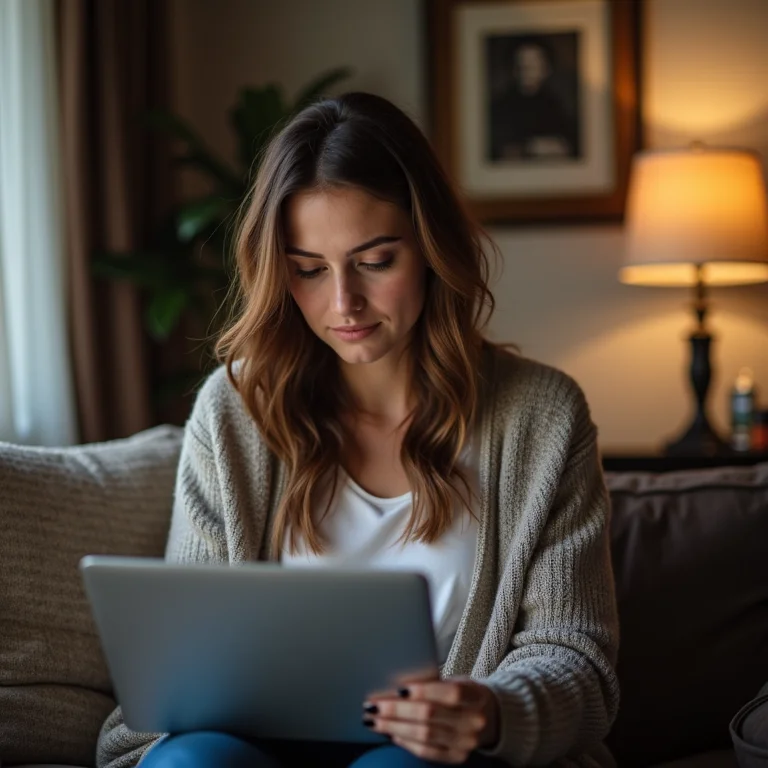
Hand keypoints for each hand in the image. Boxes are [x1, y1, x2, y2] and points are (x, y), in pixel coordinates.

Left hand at [363, 677, 499, 764]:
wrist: (489, 716)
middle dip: (397, 710)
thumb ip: (433, 683)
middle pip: (430, 715)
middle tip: (373, 705)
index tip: (398, 688)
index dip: (424, 690)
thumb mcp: (456, 680)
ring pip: (424, 735)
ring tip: (374, 720)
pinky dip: (406, 742)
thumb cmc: (463, 693)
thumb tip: (395, 683)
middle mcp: (474, 721)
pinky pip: (426, 752)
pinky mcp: (457, 757)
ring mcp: (467, 742)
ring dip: (394, 727)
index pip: (450, 692)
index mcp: (475, 695)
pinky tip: (391, 734)